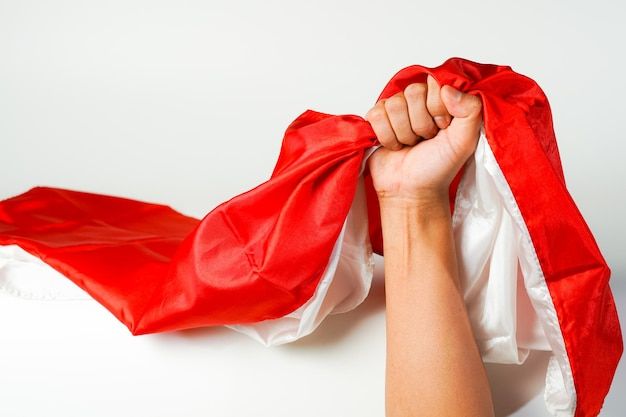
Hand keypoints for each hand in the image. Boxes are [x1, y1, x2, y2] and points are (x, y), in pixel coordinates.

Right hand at [366, 75, 482, 204]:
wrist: (412, 190)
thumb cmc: (439, 166)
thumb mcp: (465, 140)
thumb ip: (470, 109)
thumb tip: (447, 88)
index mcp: (441, 100)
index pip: (434, 83)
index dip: (437, 108)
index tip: (443, 128)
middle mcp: (418, 101)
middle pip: (412, 93)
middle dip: (419, 123)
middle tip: (425, 139)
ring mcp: (396, 109)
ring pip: (394, 105)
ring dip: (403, 132)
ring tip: (410, 145)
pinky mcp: (376, 119)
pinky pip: (376, 114)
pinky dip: (386, 136)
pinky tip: (395, 146)